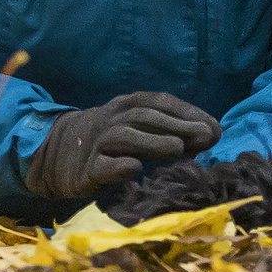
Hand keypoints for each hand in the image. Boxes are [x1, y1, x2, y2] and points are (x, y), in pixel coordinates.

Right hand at [27, 92, 221, 198]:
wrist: (56, 154)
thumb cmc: (110, 140)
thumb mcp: (138, 128)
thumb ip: (171, 129)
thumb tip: (213, 134)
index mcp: (127, 105)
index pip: (160, 102)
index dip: (189, 112)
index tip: (215, 128)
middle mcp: (112, 119)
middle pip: (146, 116)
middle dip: (179, 125)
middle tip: (207, 137)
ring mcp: (97, 143)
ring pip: (124, 137)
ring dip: (153, 141)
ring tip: (178, 149)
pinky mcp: (86, 170)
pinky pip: (102, 166)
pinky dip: (119, 166)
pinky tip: (135, 169)